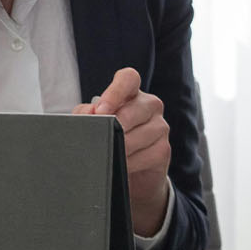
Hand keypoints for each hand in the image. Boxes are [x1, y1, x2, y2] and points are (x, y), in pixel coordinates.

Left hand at [74, 67, 170, 236]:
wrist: (124, 170)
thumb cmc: (107, 138)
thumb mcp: (92, 123)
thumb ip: (86, 114)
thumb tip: (90, 113)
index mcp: (130, 92)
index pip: (128, 79)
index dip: (115, 92)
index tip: (101, 111)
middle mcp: (149, 105)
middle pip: (136, 109)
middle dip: (117, 126)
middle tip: (103, 138)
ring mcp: (160, 126)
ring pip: (142, 134)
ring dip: (123, 147)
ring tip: (109, 154)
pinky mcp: (163, 149)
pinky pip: (148, 154)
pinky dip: (131, 162)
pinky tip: (122, 165)